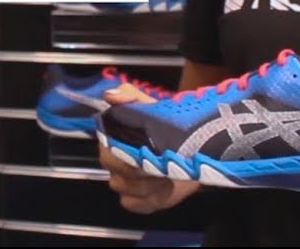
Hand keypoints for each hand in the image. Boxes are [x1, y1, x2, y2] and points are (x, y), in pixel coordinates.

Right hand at [99, 83, 199, 213]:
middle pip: (114, 173)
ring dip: (147, 185)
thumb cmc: (169, 126)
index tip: (144, 153)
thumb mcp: (151, 107)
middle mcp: (114, 161)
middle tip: (160, 167)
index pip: (106, 150)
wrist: (193, 150)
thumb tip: (110, 95)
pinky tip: (165, 189)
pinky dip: (148, 200)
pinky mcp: (136, 199)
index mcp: (114, 138)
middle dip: (139, 173)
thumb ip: (130, 96)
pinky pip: (132, 204)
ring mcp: (124, 181)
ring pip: (123, 189)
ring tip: (167, 175)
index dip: (124, 155)